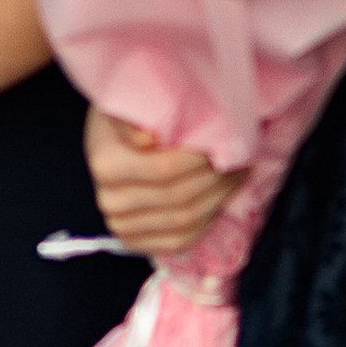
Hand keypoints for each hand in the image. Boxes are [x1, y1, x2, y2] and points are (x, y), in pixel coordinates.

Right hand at [83, 106, 238, 258]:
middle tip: (239, 160)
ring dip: (219, 198)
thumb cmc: (125, 117)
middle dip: (216, 179)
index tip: (224, 145)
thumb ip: (143, 118)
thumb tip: (150, 140)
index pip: (165, 169)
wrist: (109, 144)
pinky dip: (207, 222)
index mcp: (105, 164)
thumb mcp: (131, 104)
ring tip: (236, 175)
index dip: (200, 161)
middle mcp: (110, 200)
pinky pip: (180, 241)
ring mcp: (121, 225)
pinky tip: (220, 199)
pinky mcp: (135, 242)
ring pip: (184, 221)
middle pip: (178, 197)